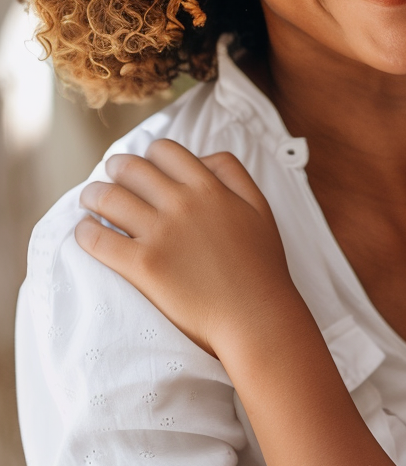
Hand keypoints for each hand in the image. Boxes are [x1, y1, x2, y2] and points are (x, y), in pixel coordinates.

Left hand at [75, 139, 301, 357]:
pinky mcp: (143, 266)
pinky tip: (85, 231)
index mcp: (209, 187)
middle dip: (116, 168)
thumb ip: (233, 174)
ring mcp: (160, 234)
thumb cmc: (260, 263)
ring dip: (94, 194)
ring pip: (109, 198)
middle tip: (110, 175)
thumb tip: (202, 158)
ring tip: (90, 199)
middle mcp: (182, 203)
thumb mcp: (259, 205)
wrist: (254, 314)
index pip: (165, 151)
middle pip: (132, 169)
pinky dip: (85, 231)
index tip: (145, 164)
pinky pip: (99, 240)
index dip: (150, 154)